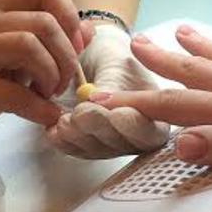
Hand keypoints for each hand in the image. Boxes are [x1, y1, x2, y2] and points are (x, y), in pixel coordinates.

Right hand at [0, 0, 91, 162]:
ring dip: (51, 76)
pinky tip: (45, 118)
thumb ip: (39, 48)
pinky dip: (39, 108)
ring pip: (29, 45)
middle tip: (61, 83)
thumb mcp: (3, 67)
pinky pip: (13, 92)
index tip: (74, 47)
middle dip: (65, 55)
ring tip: (48, 96)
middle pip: (42, 20)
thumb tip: (86, 32)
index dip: (68, 12)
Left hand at [47, 25, 169, 158]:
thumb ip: (113, 84)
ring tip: (65, 118)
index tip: (118, 113)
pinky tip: (55, 128)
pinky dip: (62, 140)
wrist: (95, 63)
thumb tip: (101, 99)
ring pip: (96, 149)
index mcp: (156, 117)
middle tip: (83, 110)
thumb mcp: (118, 64)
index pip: (150, 130)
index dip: (133, 125)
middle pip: (122, 145)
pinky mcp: (87, 148)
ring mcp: (111, 146)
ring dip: (78, 134)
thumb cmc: (115, 61)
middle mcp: (136, 138)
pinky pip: (74, 150)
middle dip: (99, 127)